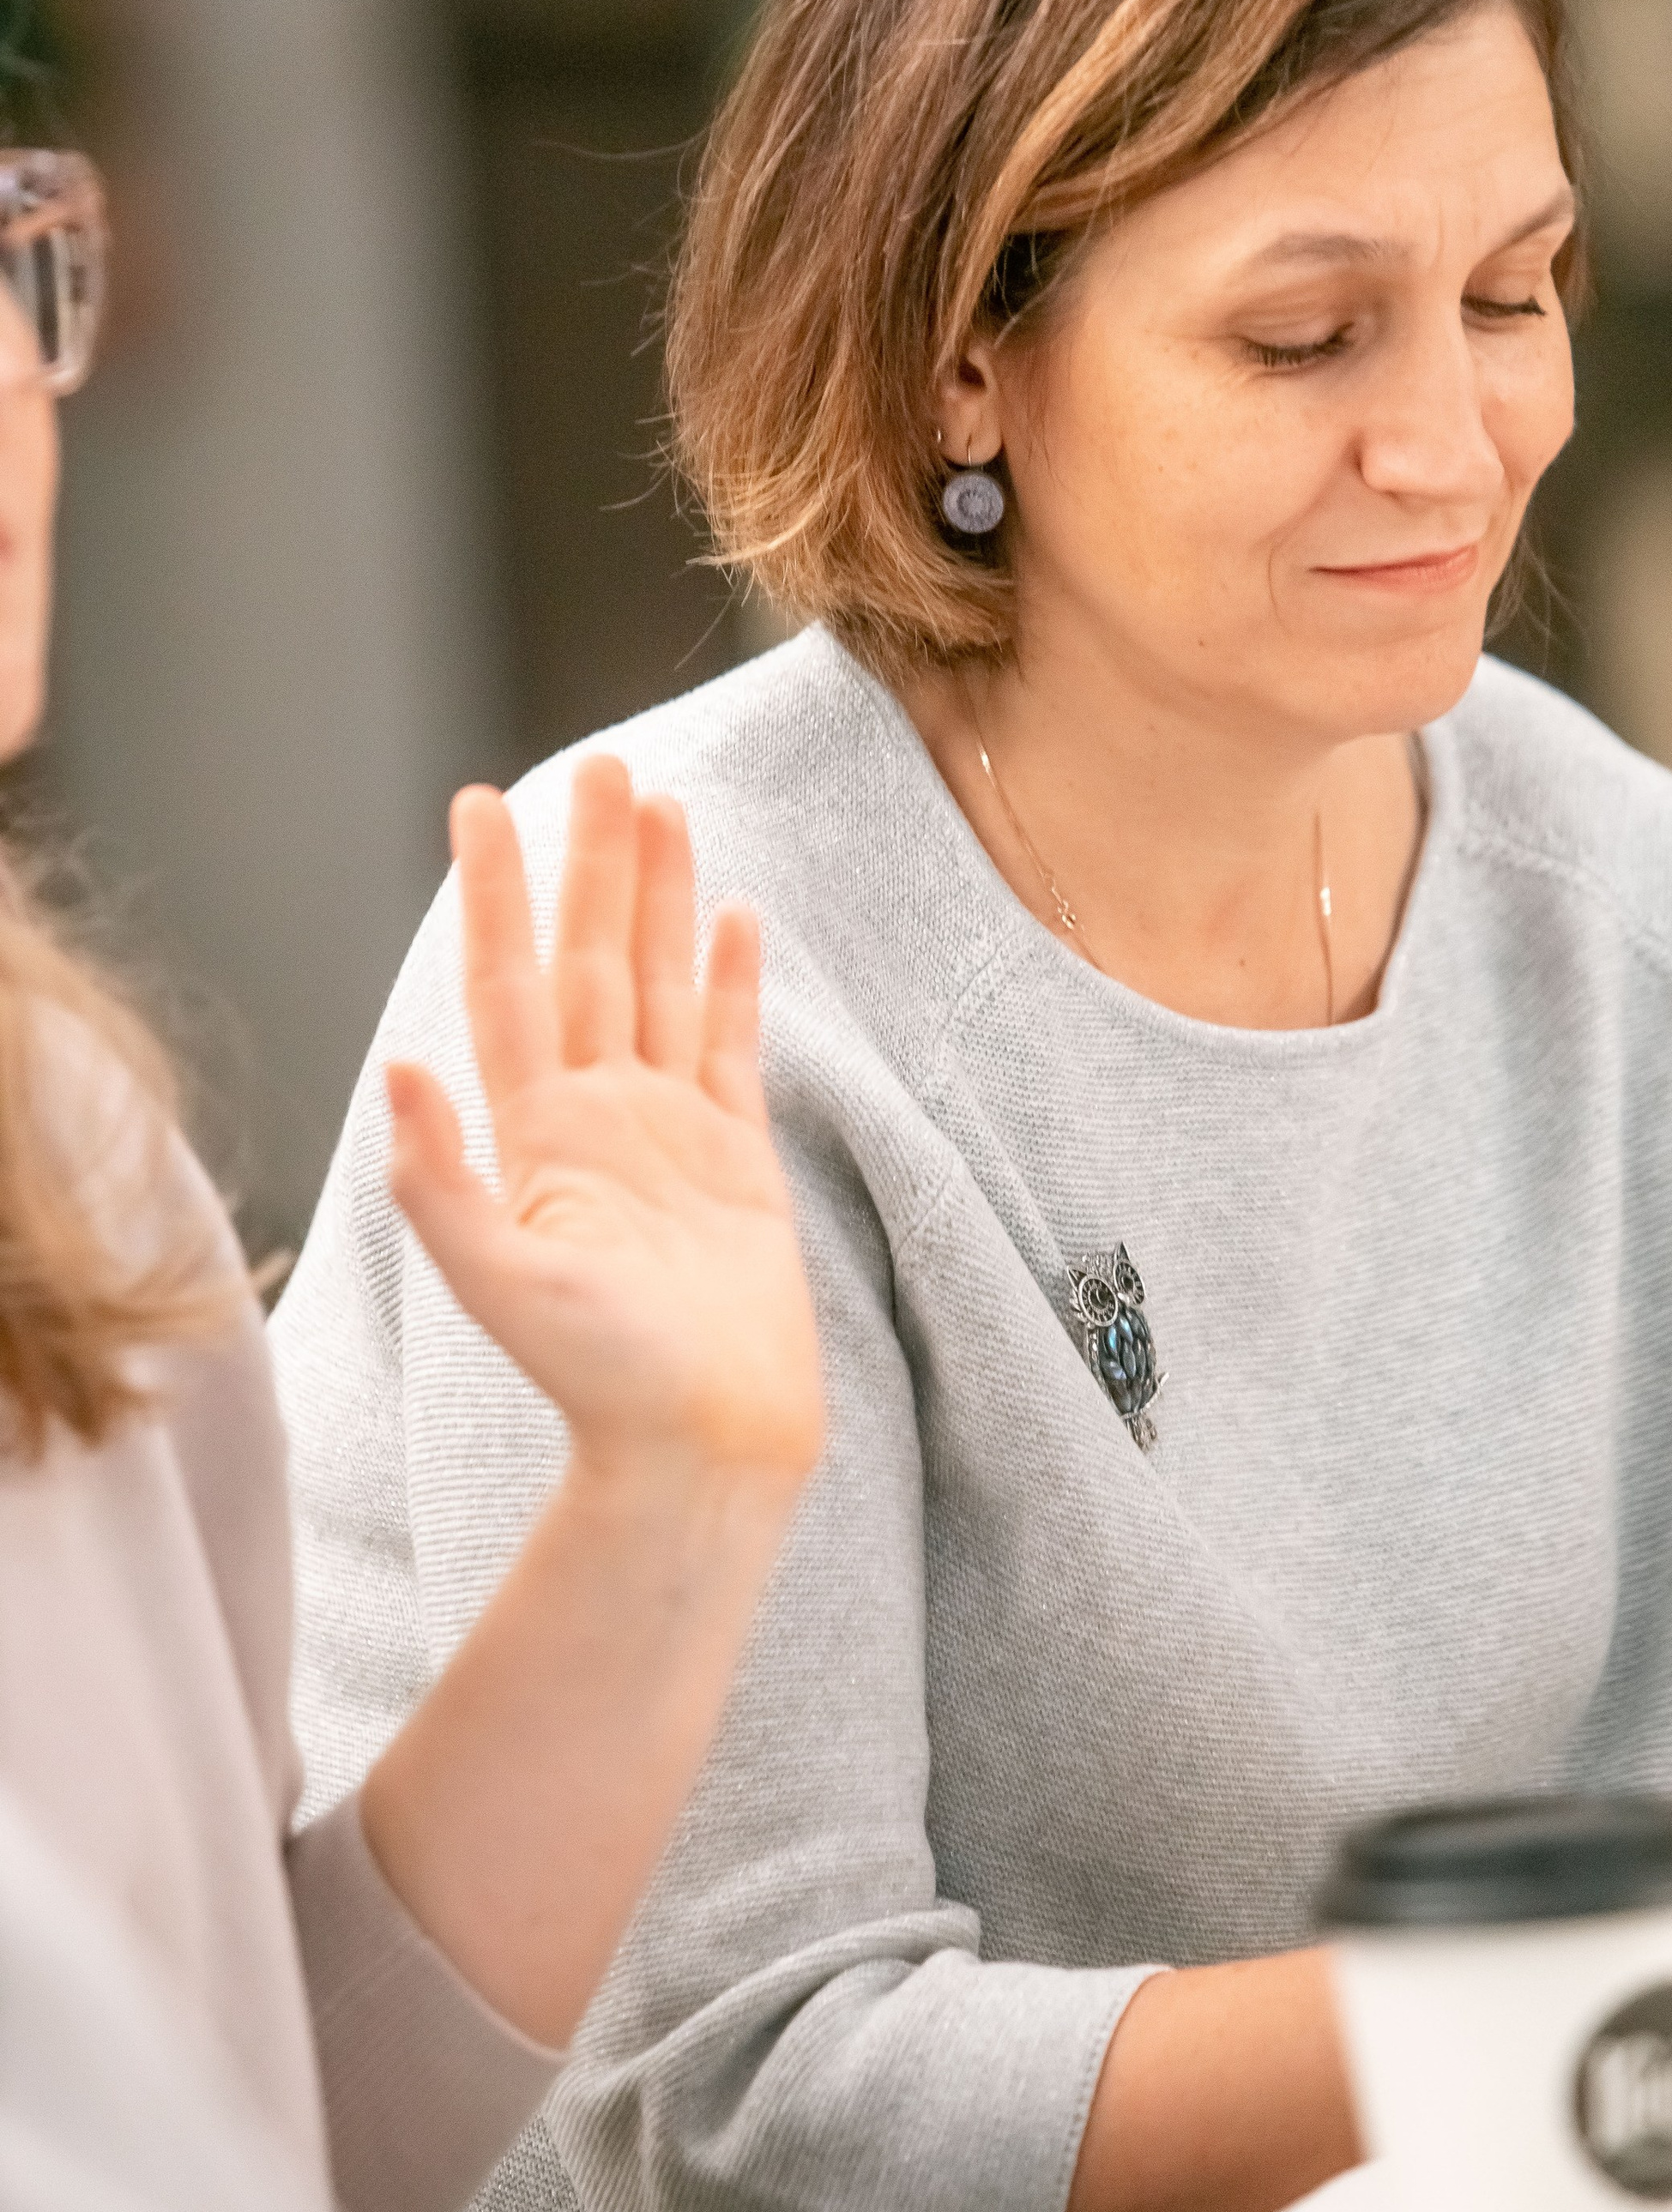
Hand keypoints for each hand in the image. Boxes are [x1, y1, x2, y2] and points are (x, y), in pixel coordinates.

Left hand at [386, 755, 824, 1499]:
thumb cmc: (603, 1383)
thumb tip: (396, 1072)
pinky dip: (732, 979)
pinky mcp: (735, 1157)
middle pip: (594, 958)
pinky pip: (730, 1046)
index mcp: (538, 1132)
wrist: (703, 1446)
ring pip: (663, 983)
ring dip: (660, 897)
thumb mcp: (503, 1286)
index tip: (482, 804)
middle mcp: (598, 1114)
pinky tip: (733, 917)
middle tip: (599, 764)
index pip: (511, 982)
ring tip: (661, 807)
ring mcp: (669, 1130)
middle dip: (591, 862)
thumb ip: (443, 1184)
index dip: (496, 893)